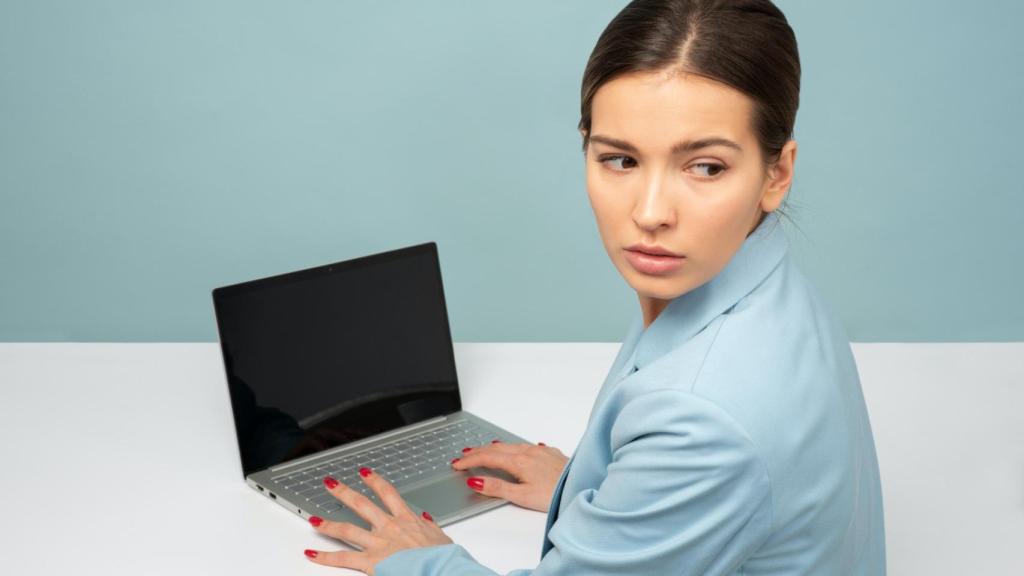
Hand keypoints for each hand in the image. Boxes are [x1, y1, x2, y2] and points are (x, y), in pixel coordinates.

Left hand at [303, 468, 452, 573]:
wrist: (440, 569)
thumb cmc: (442, 557)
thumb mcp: (439, 536)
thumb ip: (429, 526)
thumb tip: (424, 519)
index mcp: (406, 519)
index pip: (387, 493)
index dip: (374, 481)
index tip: (364, 473)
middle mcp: (389, 527)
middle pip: (361, 504)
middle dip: (344, 492)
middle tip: (331, 483)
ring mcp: (378, 543)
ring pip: (347, 530)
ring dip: (327, 524)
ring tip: (313, 519)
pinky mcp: (371, 561)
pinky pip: (343, 558)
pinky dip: (325, 556)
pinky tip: (312, 554)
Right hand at [452, 441, 568, 512]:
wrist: (583, 487)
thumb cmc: (556, 495)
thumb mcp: (523, 497)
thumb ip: (497, 488)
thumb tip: (475, 481)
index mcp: (519, 462)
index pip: (487, 458)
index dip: (470, 461)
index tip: (456, 464)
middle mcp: (529, 452)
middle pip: (497, 448)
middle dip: (478, 451)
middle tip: (463, 455)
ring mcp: (541, 451)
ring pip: (511, 446)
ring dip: (494, 448)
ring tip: (483, 450)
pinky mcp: (551, 454)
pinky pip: (526, 446)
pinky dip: (513, 448)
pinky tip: (516, 450)